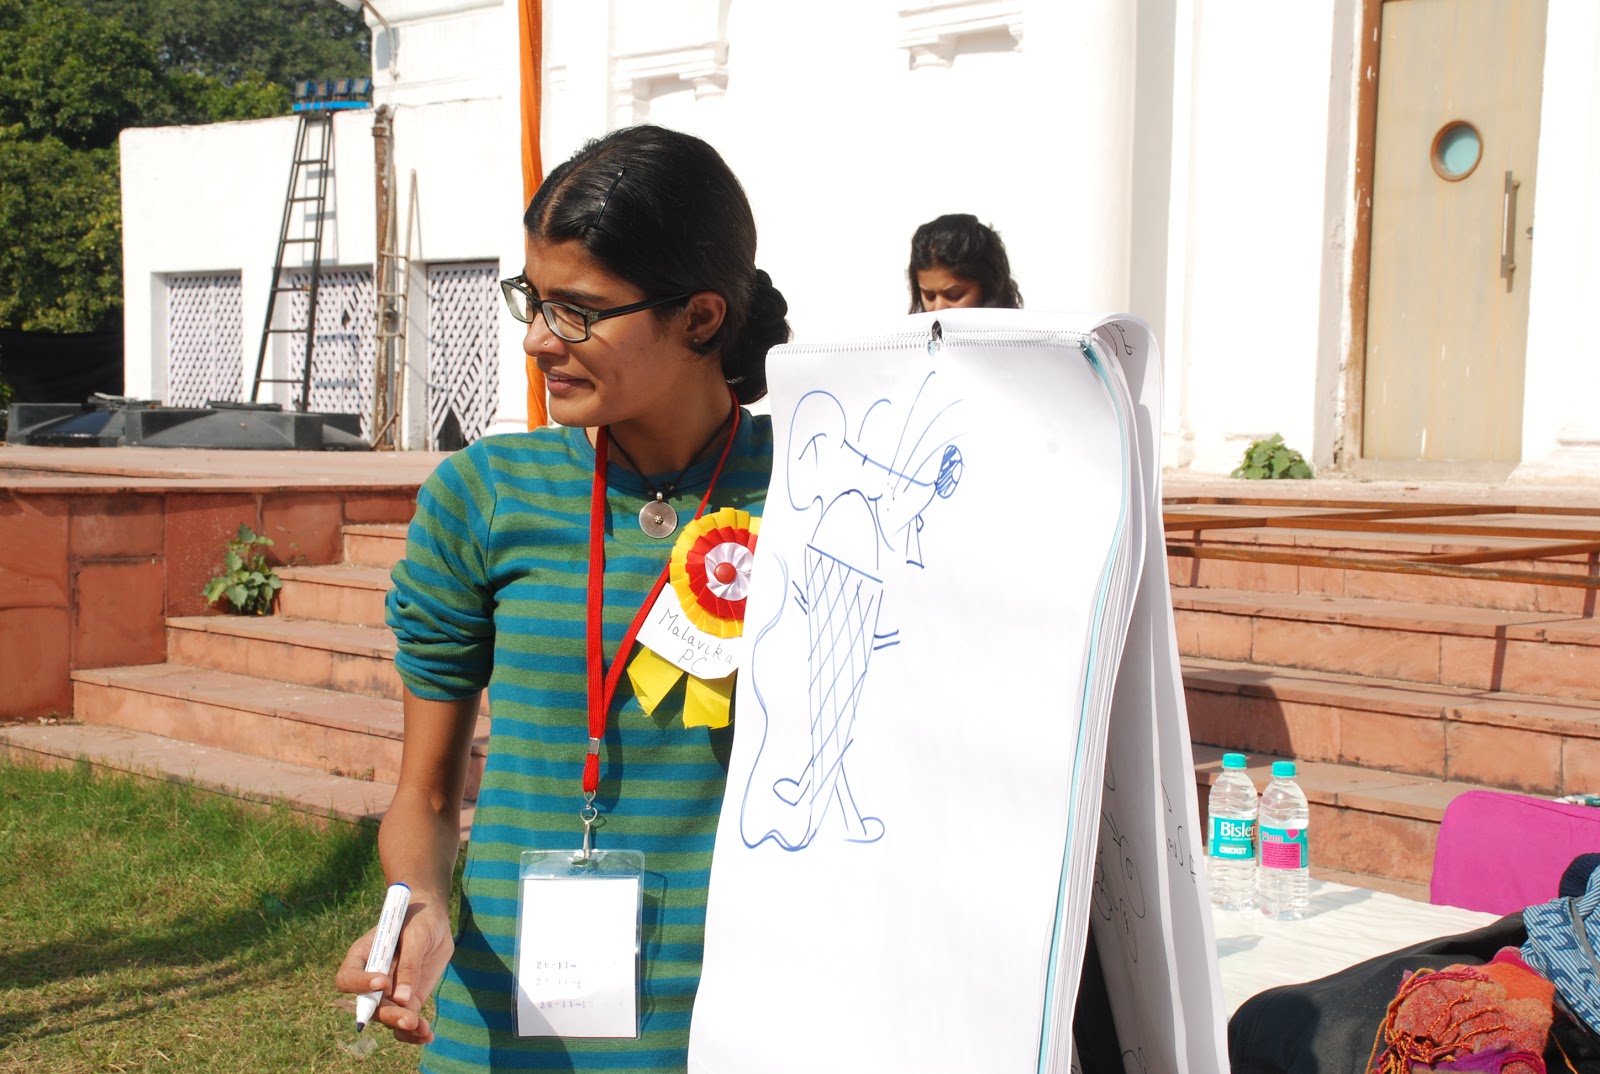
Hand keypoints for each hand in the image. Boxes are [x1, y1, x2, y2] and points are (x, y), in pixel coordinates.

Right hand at [335, 897, 454, 1044]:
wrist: (434, 920)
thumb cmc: (419, 919)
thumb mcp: (417, 934)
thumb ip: (409, 964)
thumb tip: (401, 999)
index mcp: (363, 956)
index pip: (347, 977)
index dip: (360, 985)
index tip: (384, 982)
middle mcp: (371, 978)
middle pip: (369, 1005)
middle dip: (387, 1014)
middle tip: (409, 1018)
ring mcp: (389, 992)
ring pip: (387, 1017)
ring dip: (401, 1026)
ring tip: (421, 1028)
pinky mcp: (407, 999)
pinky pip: (404, 1020)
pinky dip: (414, 1031)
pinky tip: (427, 1035)